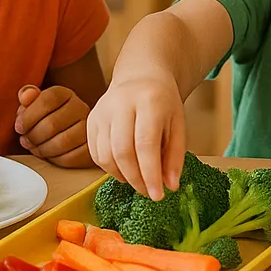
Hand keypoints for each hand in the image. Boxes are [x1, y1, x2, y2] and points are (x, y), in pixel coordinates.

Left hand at [16, 85, 90, 167]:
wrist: (69, 130)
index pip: (47, 100)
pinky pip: (72, 157)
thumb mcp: (36, 103)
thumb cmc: (48, 117)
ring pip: (63, 142)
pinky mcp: (91, 148)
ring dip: (42, 149)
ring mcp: (89, 129)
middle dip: (33, 136)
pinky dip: (55, 159)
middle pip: (52, 124)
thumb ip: (28, 96)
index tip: (19, 127)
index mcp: (65, 94)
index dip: (28, 116)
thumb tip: (25, 96)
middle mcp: (80, 108)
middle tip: (25, 141)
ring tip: (34, 148)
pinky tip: (48, 155)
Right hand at [85, 75, 184, 199]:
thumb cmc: (162, 102)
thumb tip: (169, 186)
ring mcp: (102, 110)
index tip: (158, 195)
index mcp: (149, 101)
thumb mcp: (178, 125)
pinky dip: (109, 168)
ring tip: (138, 180)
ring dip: (122, 176)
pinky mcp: (91, 119)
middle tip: (148, 192)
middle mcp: (121, 103)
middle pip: (122, 151)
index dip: (150, 174)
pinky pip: (95, 153)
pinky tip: (124, 169)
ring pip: (105, 154)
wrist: (141, 76)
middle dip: (136, 179)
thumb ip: (175, 156)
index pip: (145, 144)